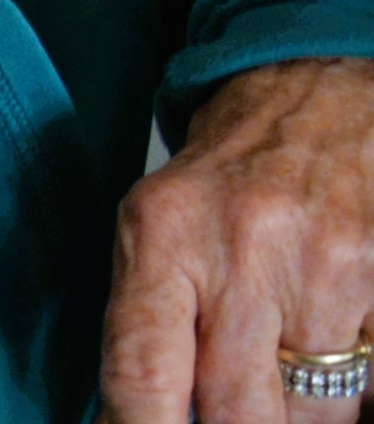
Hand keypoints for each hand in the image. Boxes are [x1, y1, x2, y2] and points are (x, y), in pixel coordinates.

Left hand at [106, 57, 373, 418]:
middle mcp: (243, 252)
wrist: (312, 101)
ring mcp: (324, 269)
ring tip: (284, 364)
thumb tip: (146, 417)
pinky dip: (352, 390)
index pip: (143, 371)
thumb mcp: (153, 232)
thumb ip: (147, 327)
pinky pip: (371, 382)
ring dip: (298, 414)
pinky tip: (334, 350)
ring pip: (316, 410)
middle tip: (231, 412)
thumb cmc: (223, 177)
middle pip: (238, 412)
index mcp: (163, 238)